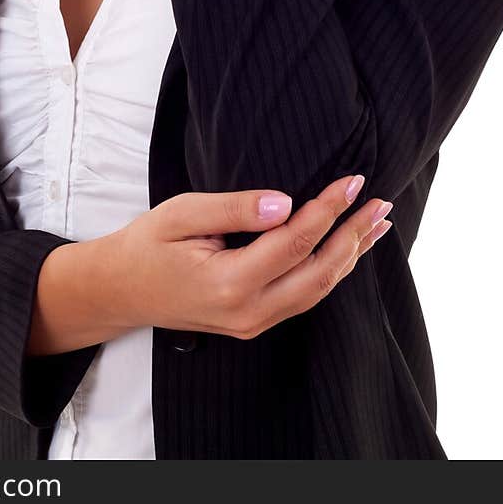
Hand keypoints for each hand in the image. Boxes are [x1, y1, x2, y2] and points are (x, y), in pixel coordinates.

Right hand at [109, 174, 392, 340]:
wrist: (121, 290)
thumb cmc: (149, 243)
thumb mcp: (183, 213)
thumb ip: (235, 208)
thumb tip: (286, 202)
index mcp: (228, 283)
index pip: (294, 242)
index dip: (328, 209)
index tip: (353, 180)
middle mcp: (248, 312)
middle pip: (318, 274)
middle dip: (354, 235)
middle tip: (380, 201)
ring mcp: (253, 323)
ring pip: (317, 291)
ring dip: (351, 254)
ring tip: (378, 221)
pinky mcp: (255, 322)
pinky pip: (305, 297)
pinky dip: (332, 270)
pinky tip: (348, 249)